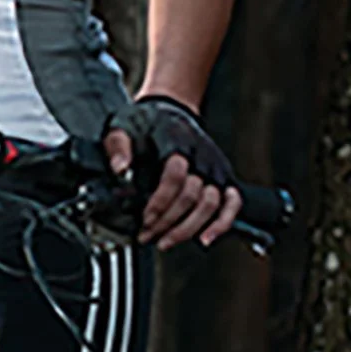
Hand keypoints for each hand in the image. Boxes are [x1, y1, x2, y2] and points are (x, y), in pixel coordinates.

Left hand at [103, 94, 241, 249]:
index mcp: (176, 141)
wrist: (170, 111)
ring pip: (211, 203)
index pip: (175, 175)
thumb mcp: (122, 127)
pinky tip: (205, 238)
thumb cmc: (145, 123)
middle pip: (192, 195)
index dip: (160, 201)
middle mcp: (200, 156)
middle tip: (147, 234)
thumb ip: (118, 147)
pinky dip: (222, 223)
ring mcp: (214, 168)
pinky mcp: (222, 177)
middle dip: (168, 221)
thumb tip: (120, 169)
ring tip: (165, 241)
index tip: (144, 218)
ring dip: (188, 228)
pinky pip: (232, 202)